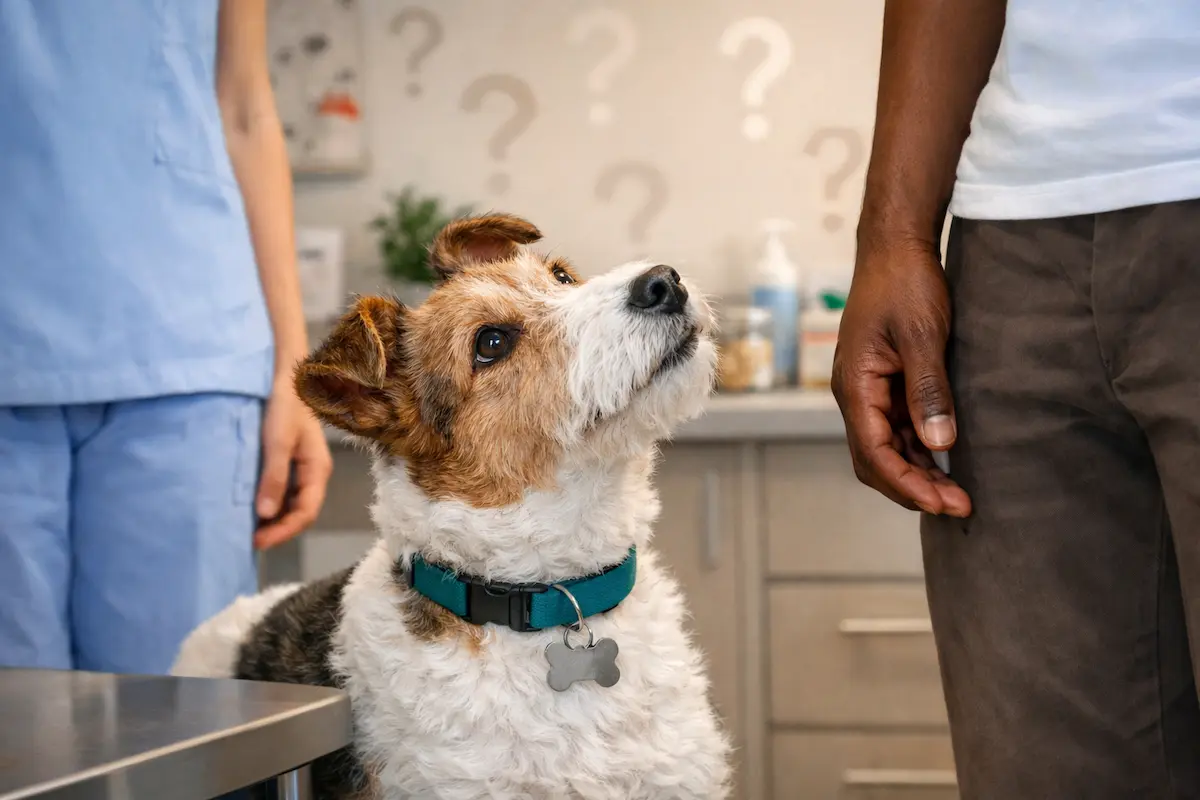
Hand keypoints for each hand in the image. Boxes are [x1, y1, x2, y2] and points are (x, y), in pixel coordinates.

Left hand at [254, 376, 333, 547]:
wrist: (284, 374)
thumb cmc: (285, 405)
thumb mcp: (278, 441)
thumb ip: (274, 477)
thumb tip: (266, 515)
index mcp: (317, 470)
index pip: (305, 513)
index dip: (283, 531)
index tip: (257, 541)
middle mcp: (312, 473)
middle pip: (299, 512)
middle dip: (277, 529)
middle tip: (247, 540)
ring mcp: (301, 468)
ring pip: (290, 503)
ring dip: (272, 519)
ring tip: (247, 528)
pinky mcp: (287, 460)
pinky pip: (281, 491)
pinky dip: (268, 503)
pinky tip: (250, 506)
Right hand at [831, 239, 971, 516]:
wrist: (895, 246)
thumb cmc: (905, 284)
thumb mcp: (922, 336)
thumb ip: (928, 391)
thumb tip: (940, 445)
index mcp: (855, 386)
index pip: (874, 453)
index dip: (908, 485)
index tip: (946, 503)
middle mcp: (855, 394)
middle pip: (875, 460)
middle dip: (912, 488)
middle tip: (958, 506)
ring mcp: (869, 389)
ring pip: (886, 448)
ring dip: (917, 472)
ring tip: (956, 491)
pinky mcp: (885, 382)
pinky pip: (896, 427)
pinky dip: (918, 449)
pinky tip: (946, 457)